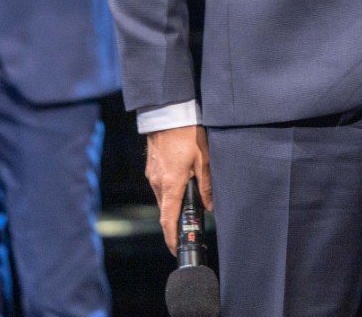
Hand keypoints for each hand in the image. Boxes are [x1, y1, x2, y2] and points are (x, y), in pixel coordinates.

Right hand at [146, 125, 211, 255]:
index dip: (171, 237)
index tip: (175, 249)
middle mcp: (157, 182)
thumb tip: (210, 206)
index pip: (168, 219)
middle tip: (192, 220)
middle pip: (166, 209)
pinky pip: (160, 184)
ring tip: (191, 193)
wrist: (168, 112)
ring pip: (163, 196)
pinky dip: (170, 188)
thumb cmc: (186, 133)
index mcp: (171, 184)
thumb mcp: (204, 159)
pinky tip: (182, 178)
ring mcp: (152, 174)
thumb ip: (207, 185)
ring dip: (175, 200)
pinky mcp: (151, 166)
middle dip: (177, 218)